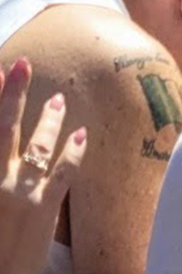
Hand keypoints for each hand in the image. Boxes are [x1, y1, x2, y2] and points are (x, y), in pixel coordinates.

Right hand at [0, 59, 86, 273]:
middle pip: (4, 128)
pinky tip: (82, 134)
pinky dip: (74, 150)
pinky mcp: (44, 209)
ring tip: (57, 100)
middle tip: (22, 64)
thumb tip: (8, 156)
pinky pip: (63, 172)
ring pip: (38, 144)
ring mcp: (20, 194)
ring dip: (48, 119)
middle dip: (12, 93)